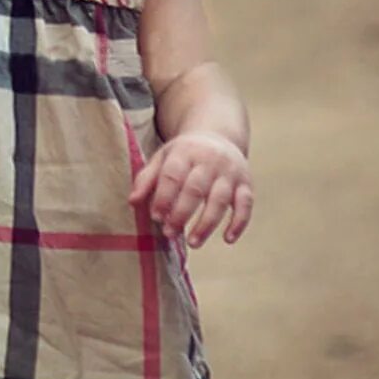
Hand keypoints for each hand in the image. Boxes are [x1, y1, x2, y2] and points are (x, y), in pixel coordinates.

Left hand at [128, 131, 252, 246]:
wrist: (218, 136)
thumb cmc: (184, 154)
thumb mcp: (162, 158)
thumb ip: (146, 179)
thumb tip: (133, 202)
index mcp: (185, 153)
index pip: (173, 176)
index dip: (164, 197)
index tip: (156, 217)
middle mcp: (210, 161)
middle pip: (196, 189)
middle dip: (182, 213)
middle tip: (170, 233)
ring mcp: (230, 172)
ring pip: (220, 199)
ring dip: (207, 223)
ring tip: (193, 243)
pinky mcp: (246, 183)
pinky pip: (246, 204)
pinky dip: (239, 222)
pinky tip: (228, 239)